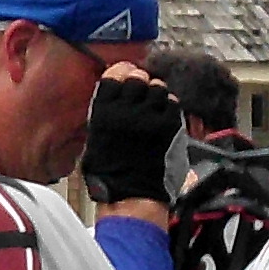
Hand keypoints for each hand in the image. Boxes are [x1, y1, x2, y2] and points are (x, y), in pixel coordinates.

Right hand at [81, 68, 182, 206]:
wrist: (132, 196)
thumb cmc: (110, 176)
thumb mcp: (96, 139)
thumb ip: (106, 114)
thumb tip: (117, 97)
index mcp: (104, 111)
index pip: (115, 74)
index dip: (123, 73)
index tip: (127, 75)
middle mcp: (127, 109)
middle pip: (138, 77)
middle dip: (140, 83)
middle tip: (141, 95)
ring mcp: (150, 116)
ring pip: (158, 87)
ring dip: (156, 95)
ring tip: (153, 110)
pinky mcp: (170, 125)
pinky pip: (172, 103)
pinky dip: (169, 107)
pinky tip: (164, 119)